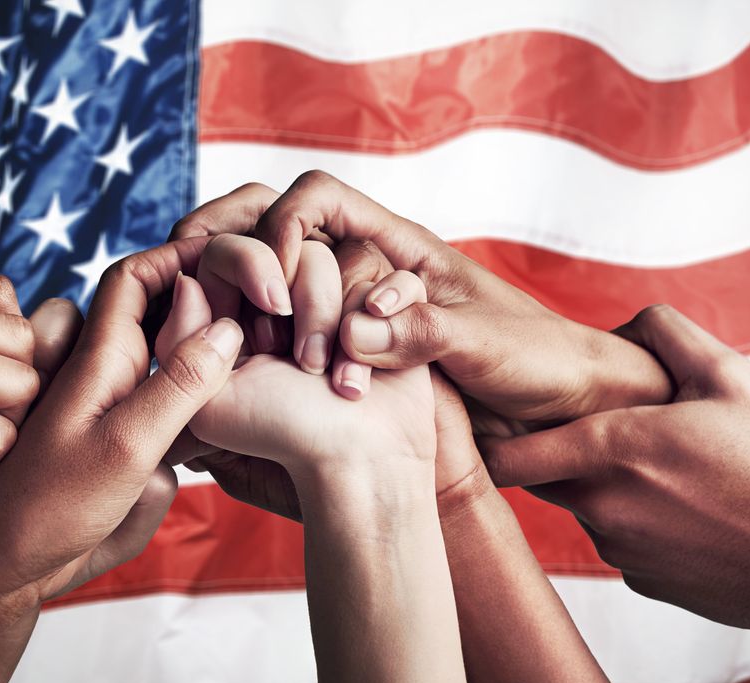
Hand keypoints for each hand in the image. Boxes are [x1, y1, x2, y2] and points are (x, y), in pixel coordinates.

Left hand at [0, 239, 242, 603]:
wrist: (3, 568)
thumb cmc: (49, 510)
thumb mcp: (127, 446)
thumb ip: (179, 386)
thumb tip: (227, 327)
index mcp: (98, 359)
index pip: (135, 276)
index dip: (179, 254)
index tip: (233, 253)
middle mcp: (102, 372)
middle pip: (154, 308)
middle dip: (203, 297)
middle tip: (258, 306)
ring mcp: (109, 405)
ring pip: (162, 353)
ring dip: (201, 344)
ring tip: (251, 351)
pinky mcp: (117, 439)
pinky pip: (163, 399)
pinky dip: (192, 391)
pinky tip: (218, 412)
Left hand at [156, 249, 435, 504]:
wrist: (362, 467)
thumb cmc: (283, 443)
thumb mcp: (207, 404)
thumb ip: (180, 346)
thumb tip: (189, 282)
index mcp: (223, 316)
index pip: (220, 246)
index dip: (245, 259)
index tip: (273, 302)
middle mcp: (275, 301)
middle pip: (285, 239)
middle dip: (302, 293)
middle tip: (302, 352)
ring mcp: (330, 301)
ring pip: (334, 253)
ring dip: (335, 312)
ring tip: (332, 375)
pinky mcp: (379, 310)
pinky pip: (388, 272)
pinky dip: (388, 307)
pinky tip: (373, 352)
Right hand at [172, 174, 671, 430]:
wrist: (558, 416)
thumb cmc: (537, 362)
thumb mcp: (485, 343)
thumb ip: (422, 332)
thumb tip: (351, 336)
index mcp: (398, 248)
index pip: (317, 199)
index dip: (283, 225)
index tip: (276, 283)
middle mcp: (364, 275)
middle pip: (277, 233)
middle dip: (232, 250)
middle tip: (191, 282)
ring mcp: (350, 319)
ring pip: (272, 292)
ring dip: (243, 312)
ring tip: (222, 347)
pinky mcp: (345, 364)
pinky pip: (288, 344)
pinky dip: (259, 353)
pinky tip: (237, 379)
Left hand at [480, 304, 749, 638]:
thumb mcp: (727, 371)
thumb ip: (661, 332)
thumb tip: (619, 327)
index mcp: (611, 450)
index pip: (504, 453)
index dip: (490, 435)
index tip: (492, 417)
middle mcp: (603, 507)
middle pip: (540, 476)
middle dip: (552, 451)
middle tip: (588, 427)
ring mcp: (621, 552)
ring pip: (585, 508)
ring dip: (605, 486)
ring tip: (666, 470)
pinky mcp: (644, 582)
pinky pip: (621, 542)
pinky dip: (637, 522)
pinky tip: (686, 509)